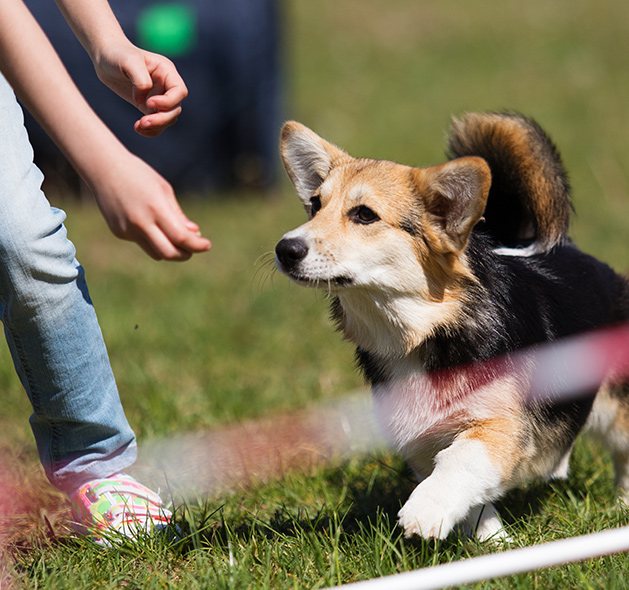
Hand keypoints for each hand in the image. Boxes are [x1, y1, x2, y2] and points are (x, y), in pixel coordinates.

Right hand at [91, 150, 210, 260]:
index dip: (197, 245)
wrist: (103, 168)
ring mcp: (127, 230)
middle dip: (185, 254)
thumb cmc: (139, 175)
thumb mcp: (164, 190)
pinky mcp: (119, 232)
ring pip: (156, 253)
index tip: (207, 245)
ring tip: (177, 238)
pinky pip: (142, 243)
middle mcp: (140, 223)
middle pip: (169, 253)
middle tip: (194, 248)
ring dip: (170, 250)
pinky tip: (149, 223)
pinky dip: (152, 239)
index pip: (181, 238)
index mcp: (156, 208)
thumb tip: (194, 234)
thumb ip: (178, 215)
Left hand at [93, 42, 187, 136]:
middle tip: (143, 122)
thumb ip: (141, 79)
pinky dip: (150, 130)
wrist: (104, 57)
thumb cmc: (117, 54)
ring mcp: (159, 97)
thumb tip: (144, 101)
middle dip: (161, 118)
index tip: (149, 103)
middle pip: (175, 109)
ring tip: (138, 126)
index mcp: (167, 72)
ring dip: (156, 126)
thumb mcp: (128, 61)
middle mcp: (166, 86)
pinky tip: (137, 128)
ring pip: (168, 118)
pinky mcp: (148, 107)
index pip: (179, 91)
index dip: (168, 101)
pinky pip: (157, 123)